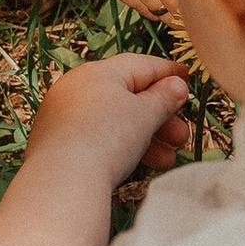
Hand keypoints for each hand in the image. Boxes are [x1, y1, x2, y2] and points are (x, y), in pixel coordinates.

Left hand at [0, 51, 193, 245]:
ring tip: (167, 160)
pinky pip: (97, 137)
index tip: (188, 79)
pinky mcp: (57, 141)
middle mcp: (77, 88)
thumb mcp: (144, 115)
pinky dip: (121, 147)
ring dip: (146, 138)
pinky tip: (140, 165)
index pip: (141, 65)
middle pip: (128, 96)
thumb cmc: (106, 138)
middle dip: (161, 118)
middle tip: (181, 136)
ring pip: (114, 121)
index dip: (168, 73)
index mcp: (98, 72)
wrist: (62, 180)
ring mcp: (63, 115)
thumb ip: (164, 98)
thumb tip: (177, 85)